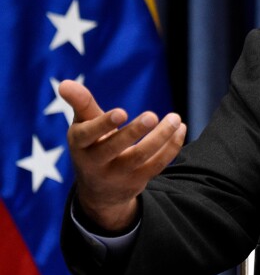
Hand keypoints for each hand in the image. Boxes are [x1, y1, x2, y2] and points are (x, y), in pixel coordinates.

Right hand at [59, 79, 186, 231]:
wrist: (99, 191)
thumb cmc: (92, 145)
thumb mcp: (83, 126)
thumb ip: (80, 103)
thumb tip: (63, 83)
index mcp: (80, 144)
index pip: (88, 134)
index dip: (104, 124)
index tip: (121, 112)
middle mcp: (95, 162)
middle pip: (114, 148)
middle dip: (134, 132)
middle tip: (152, 116)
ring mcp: (117, 174)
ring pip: (140, 156)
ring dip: (161, 137)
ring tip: (175, 118)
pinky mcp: (137, 181)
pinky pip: (157, 165)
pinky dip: (171, 147)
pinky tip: (181, 129)